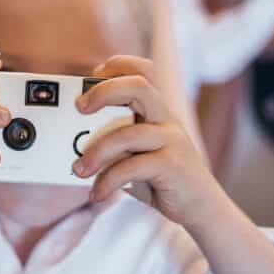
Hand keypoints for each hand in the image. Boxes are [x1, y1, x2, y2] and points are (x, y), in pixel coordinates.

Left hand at [72, 56, 224, 228]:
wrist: (200, 207)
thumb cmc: (160, 178)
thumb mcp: (135, 154)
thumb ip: (114, 142)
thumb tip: (72, 142)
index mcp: (157, 111)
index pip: (144, 70)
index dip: (118, 66)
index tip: (92, 76)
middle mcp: (166, 119)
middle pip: (139, 86)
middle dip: (104, 91)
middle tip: (80, 107)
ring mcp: (171, 140)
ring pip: (127, 134)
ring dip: (96, 152)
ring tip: (79, 170)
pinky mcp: (171, 165)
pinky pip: (131, 168)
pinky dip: (108, 181)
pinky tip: (97, 193)